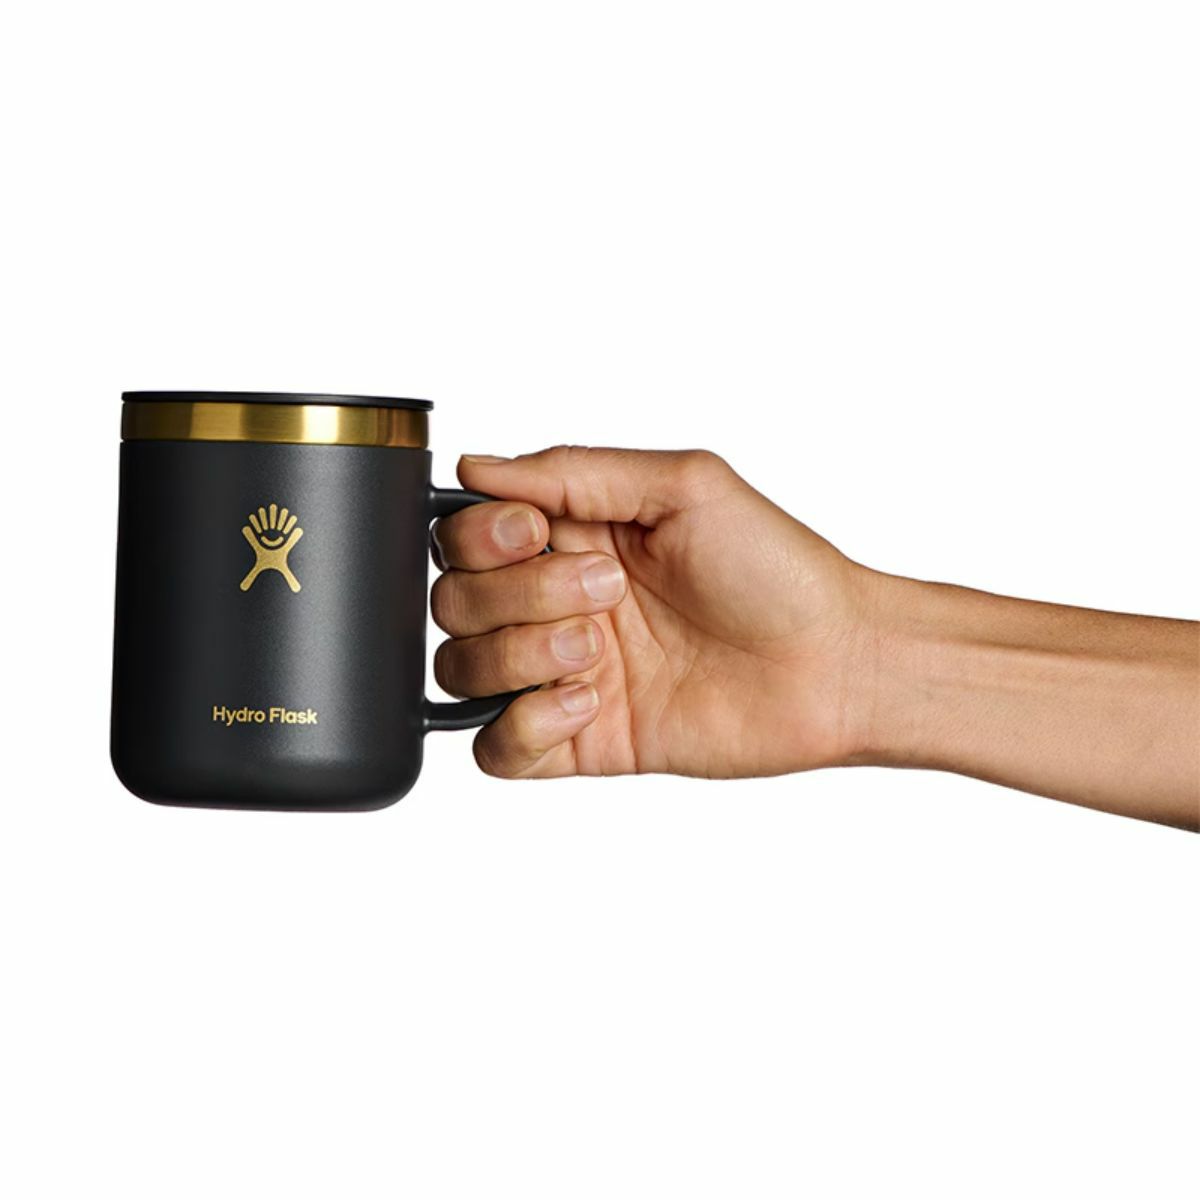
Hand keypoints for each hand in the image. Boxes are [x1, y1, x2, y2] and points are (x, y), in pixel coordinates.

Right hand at [431, 447, 875, 778]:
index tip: (536, 535)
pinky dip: (524, 725)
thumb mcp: (683, 485)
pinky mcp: (582, 740)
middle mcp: (557, 602)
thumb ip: (573, 471)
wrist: (835, 664)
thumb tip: (478, 465)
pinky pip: (496, 749)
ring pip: (463, 669)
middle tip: (605, 593)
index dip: (482, 538)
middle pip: (454, 601)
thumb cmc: (777, 569)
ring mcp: (564, 674)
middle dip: (516, 595)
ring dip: (518, 657)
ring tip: (596, 651)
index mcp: (574, 537)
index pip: (464, 535)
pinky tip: (589, 703)